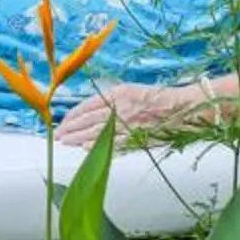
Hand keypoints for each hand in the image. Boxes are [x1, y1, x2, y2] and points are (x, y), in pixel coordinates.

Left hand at [55, 80, 207, 147]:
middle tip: (56, 135)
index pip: (86, 106)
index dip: (72, 115)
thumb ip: (111, 99)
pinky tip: (84, 149)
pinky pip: (111, 144)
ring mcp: (126, 125)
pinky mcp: (135, 138)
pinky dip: (96, 146)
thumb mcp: (131, 91)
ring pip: (95, 133)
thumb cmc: (158, 99)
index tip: (61, 122)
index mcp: (117, 93)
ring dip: (77, 139)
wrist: (182, 109)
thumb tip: (90, 110)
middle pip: (87, 120)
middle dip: (69, 129)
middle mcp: (119, 108)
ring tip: (65, 142)